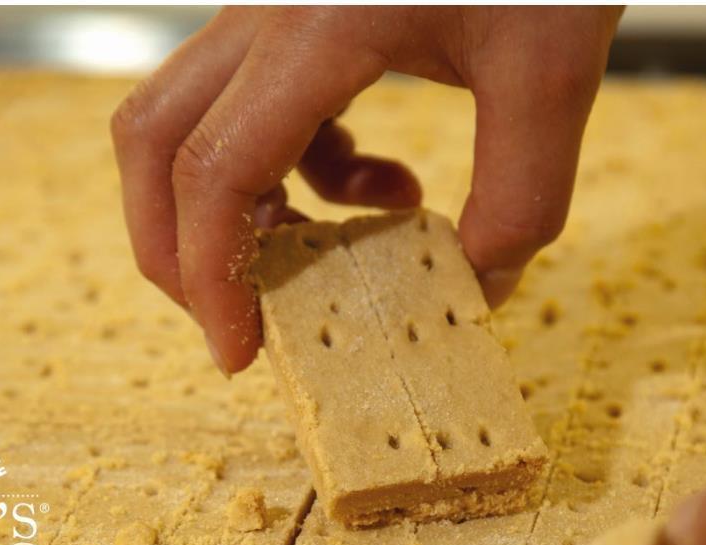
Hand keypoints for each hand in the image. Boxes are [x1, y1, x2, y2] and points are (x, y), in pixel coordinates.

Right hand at [111, 6, 621, 373]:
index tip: (240, 349)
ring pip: (188, 117)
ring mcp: (273, 6)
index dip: (211, 277)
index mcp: (317, 25)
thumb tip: (477, 289)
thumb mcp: (552, 73)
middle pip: (153, 138)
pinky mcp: (298, 11)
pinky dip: (294, 165)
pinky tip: (378, 178)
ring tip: (332, 241)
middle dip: (174, 245)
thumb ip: (521, 197)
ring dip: (238, 204)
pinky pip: (253, 102)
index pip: (215, 170)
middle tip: (232, 313)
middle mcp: (268, 11)